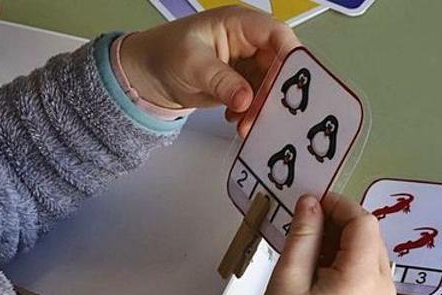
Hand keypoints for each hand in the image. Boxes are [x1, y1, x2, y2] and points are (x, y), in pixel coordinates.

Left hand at [120, 6, 298, 136]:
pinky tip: (237, 121)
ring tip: (247, 124)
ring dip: (263, 108)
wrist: (148, 75)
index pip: (278, 35)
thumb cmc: (165, 53)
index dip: (291, 57)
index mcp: (240, 24)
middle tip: (268, 113)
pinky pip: (258, 101)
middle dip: (275, 92)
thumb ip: (221, 80)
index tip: (294, 82)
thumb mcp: (192, 64)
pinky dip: (252, 114)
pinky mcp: (243, 86)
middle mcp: (250, 43)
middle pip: (280, 65)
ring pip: (271, 88)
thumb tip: (245, 98)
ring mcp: (248, 65)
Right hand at [261, 194, 396, 294]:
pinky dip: (350, 260)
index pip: (363, 224)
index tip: (313, 203)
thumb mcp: (289, 278)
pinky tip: (323, 269)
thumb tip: (310, 201)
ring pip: (371, 251)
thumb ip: (303, 235)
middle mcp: (383, 286)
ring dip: (345, 241)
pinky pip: (369, 271)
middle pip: (370, 236)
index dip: (340, 206)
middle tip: (307, 226)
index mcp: (362, 278)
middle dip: (341, 224)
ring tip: (311, 251)